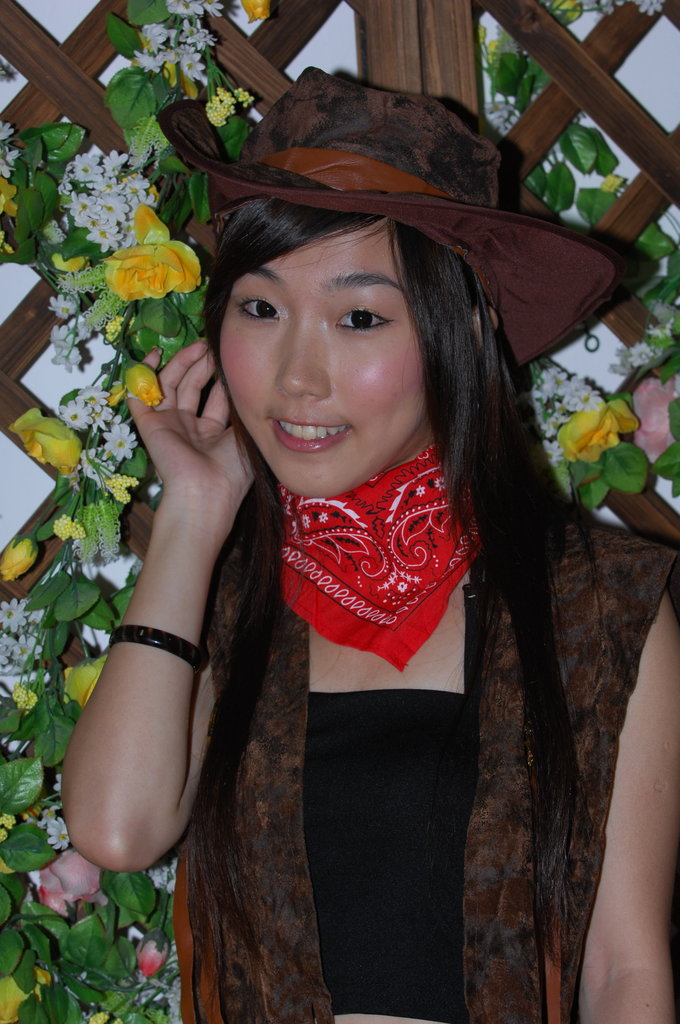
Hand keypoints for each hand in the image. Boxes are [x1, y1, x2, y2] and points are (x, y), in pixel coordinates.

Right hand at [127, 342, 252, 529]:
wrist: (205, 492)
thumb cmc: (231, 471)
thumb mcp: (244, 434)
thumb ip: (239, 408)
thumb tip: (242, 383)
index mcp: (213, 435)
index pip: (215, 398)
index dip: (220, 378)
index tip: (228, 357)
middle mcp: (189, 429)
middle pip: (192, 388)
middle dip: (202, 365)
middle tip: (211, 346)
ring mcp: (168, 426)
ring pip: (170, 386)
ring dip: (182, 364)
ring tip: (197, 346)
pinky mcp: (149, 425)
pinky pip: (140, 395)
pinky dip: (143, 374)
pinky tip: (154, 355)